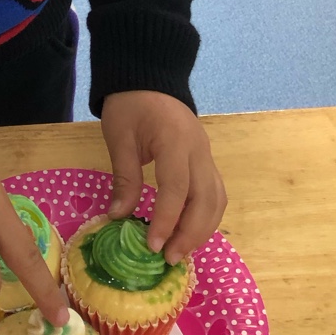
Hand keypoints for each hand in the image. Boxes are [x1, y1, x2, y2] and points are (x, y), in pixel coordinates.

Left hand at [101, 90, 226, 265]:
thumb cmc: (130, 104)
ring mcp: (207, 155)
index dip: (166, 220)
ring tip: (178, 251)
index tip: (152, 246)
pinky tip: (188, 231)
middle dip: (189, 233)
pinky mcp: (206, 160)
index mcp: (175, 141)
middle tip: (168, 258)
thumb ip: (124, 177)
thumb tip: (119, 218)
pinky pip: (215, 193)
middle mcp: (199, 150)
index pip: (177, 189)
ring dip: (201, 229)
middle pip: (206, 200)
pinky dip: (205, 216)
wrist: (149, 76)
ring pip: (216, 200)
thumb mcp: (119, 136)